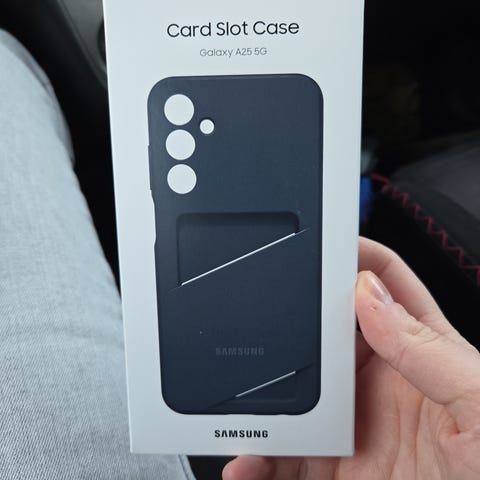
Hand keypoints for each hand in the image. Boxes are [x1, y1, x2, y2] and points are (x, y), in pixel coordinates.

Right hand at [223, 237, 479, 479]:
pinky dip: (260, 457)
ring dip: (262, 399)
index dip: (352, 256)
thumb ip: (425, 348)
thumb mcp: (478, 401)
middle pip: (322, 332)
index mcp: (417, 349)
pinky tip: (251, 462)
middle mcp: (377, 380)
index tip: (320, 243)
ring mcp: (351, 422)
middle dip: (288, 324)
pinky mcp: (331, 464)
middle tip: (260, 330)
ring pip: (292, 393)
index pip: (382, 283)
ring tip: (242, 407)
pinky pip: (284, 453)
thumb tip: (369, 295)